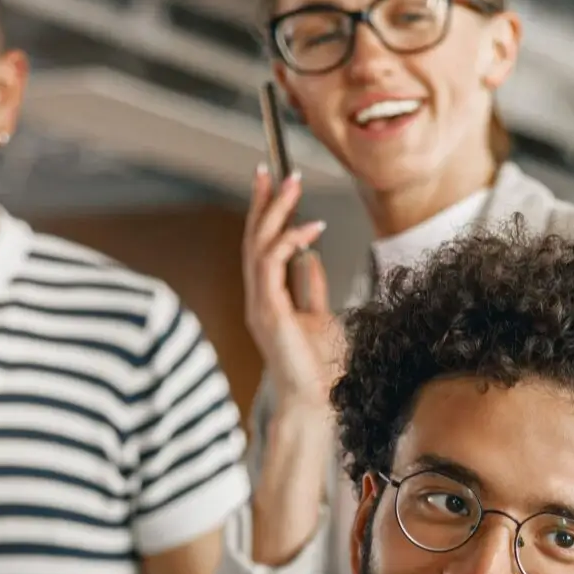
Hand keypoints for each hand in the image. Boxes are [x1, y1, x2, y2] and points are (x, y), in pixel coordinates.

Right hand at [243, 167, 341, 412]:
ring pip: (258, 246)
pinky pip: (272, 264)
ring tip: (292, 185)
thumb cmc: (320, 370)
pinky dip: (289, 240)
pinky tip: (310, 228)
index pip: (261, 247)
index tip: (274, 182)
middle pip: (253, 239)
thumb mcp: (319, 317)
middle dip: (264, 202)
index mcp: (268, 299)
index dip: (265, 212)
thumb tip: (311, 259)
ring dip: (276, 212)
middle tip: (276, 171)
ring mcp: (260, 306)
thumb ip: (311, 288)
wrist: (318, 403)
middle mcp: (258, 299)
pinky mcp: (268, 312)